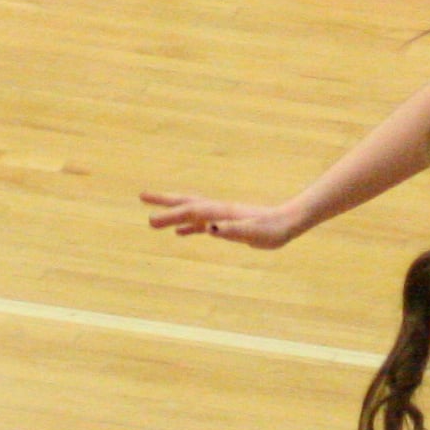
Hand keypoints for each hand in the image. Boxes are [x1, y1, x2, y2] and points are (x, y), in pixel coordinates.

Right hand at [141, 192, 309, 247]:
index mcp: (221, 212)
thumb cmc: (273, 230)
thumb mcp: (254, 234)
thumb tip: (209, 229)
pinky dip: (187, 226)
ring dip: (172, 213)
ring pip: (191, 212)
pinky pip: (201, 224)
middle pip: (186, 203)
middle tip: (141, 196)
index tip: (149, 218)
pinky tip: (179, 233)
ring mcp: (221, 216)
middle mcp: (218, 211)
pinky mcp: (226, 224)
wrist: (288, 223)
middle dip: (164, 201)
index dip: (170, 213)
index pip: (191, 211)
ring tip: (152, 218)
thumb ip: (232, 230)